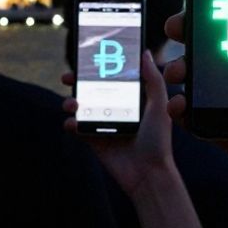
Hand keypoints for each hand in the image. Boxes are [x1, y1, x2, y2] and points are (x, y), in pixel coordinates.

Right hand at [66, 52, 224, 227]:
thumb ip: (152, 79)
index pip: (112, 76)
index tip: (88, 55)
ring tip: (73, 104)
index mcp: (130, 97)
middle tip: (68, 76)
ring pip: (80, 106)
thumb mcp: (159, 105)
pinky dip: (70, 123)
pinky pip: (76, 128)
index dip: (99, 66)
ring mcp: (102, 123)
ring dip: (70, 101)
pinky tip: (73, 123)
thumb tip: (145, 53)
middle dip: (77, 80)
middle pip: (91, 88)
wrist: (148, 174)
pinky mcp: (93, 139)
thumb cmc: (158, 140)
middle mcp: (115, 107)